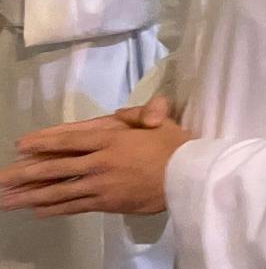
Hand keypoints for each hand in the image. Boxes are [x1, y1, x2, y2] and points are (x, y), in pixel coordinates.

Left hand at [0, 98, 189, 216]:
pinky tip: (38, 210)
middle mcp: (100, 162)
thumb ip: (137, 113)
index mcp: (111, 138)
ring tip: (8, 200)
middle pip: (56, 168)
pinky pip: (73, 206)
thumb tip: (118, 114)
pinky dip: (53, 208)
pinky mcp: (106, 203)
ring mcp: (100, 185)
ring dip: (30, 196)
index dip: (44, 143)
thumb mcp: (159, 119)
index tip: (21, 146)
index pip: (70, 139)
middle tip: (1, 178)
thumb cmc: (175, 144)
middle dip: (24, 174)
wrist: (189, 176)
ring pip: (59, 191)